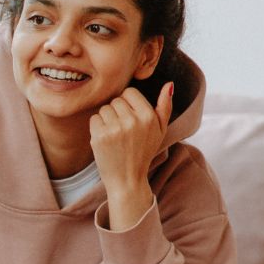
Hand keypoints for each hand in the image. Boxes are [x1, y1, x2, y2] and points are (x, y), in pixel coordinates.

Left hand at [89, 82, 172, 228]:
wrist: (127, 179)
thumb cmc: (144, 152)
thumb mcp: (160, 130)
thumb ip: (165, 106)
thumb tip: (170, 84)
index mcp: (148, 116)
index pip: (129, 92)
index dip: (128, 103)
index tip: (130, 117)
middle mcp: (132, 121)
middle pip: (115, 100)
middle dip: (117, 112)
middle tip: (123, 130)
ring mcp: (115, 129)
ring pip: (104, 109)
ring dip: (106, 119)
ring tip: (115, 135)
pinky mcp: (99, 136)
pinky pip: (94, 119)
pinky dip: (97, 127)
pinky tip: (106, 139)